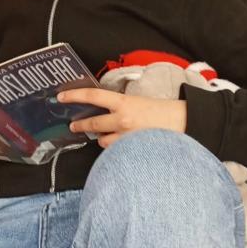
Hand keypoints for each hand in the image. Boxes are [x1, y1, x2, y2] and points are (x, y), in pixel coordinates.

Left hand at [59, 88, 186, 148]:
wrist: (184, 124)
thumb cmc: (163, 111)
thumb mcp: (138, 101)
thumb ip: (120, 105)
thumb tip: (103, 108)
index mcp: (124, 102)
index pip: (93, 96)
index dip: (74, 95)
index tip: (61, 97)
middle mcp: (122, 119)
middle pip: (92, 123)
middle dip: (81, 125)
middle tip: (73, 125)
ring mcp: (126, 137)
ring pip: (103, 140)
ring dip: (103, 138)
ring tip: (112, 135)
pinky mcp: (131, 151)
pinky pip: (115, 152)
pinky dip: (116, 149)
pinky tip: (123, 146)